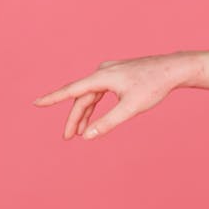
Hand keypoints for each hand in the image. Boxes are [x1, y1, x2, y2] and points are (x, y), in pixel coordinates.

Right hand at [33, 52, 186, 139]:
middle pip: (82, 97)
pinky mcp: (117, 75)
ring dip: (84, 114)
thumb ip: (108, 123)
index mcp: (102, 77)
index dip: (53, 98)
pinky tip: (93, 118)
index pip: (72, 90)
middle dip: (74, 118)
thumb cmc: (153, 87)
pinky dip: (95, 106)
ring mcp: (109, 72)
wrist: (172, 69)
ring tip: (80, 133)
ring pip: (90, 96)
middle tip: (67, 138)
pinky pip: (99, 92)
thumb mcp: (131, 109)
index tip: (36, 103)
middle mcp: (102, 72)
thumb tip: (88, 136)